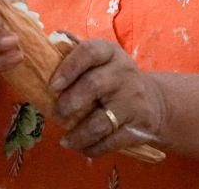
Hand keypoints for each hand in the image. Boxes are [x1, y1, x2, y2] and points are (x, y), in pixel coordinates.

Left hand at [50, 39, 165, 156]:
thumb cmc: (114, 79)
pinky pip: (111, 141)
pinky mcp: (138, 126)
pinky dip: (93, 148)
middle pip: (93, 85)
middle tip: (56, 114)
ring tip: (65, 140)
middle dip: (69, 103)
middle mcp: (123, 73)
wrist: (155, 102)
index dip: (69, 68)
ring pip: (101, 121)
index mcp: (110, 52)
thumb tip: (43, 50)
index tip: (53, 86)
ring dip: (78, 134)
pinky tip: (81, 148)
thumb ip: (76, 55)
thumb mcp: (102, 61)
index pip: (89, 51)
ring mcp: (132, 100)